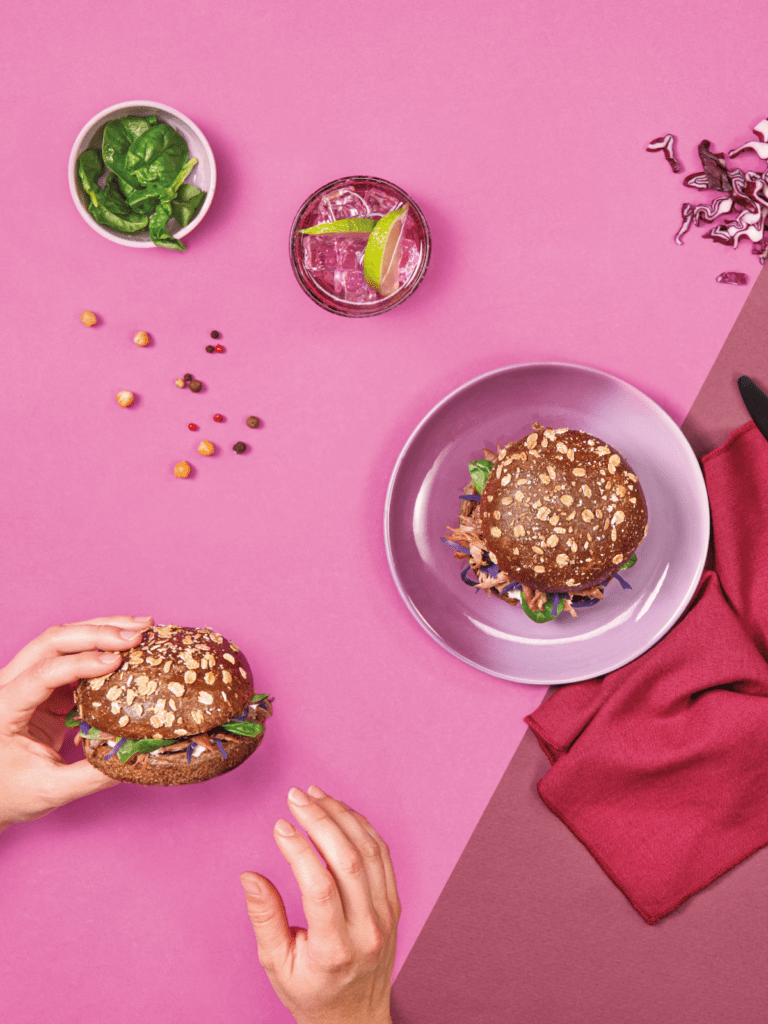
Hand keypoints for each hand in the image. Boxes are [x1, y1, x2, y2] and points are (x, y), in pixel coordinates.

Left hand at [0, 616, 153, 830]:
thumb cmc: (10, 794)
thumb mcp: (51, 790)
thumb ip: (93, 775)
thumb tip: (139, 757)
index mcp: (3, 708)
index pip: (42, 673)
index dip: (80, 664)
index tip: (115, 662)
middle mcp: (10, 685)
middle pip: (52, 642)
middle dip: (97, 633)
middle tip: (136, 636)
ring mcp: (28, 680)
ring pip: (64, 641)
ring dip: (102, 630)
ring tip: (141, 627)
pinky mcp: (46, 685)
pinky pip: (74, 657)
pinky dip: (102, 647)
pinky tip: (129, 646)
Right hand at [241, 786, 399, 1023]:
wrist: (356, 1018)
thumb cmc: (311, 993)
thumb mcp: (277, 965)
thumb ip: (265, 918)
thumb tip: (250, 876)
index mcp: (335, 949)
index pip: (320, 887)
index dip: (299, 850)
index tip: (279, 825)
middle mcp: (367, 930)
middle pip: (348, 860)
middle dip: (321, 819)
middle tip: (296, 795)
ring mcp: (386, 915)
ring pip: (370, 851)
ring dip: (342, 815)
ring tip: (315, 795)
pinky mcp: (394, 904)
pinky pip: (382, 855)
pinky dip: (362, 827)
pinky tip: (340, 812)